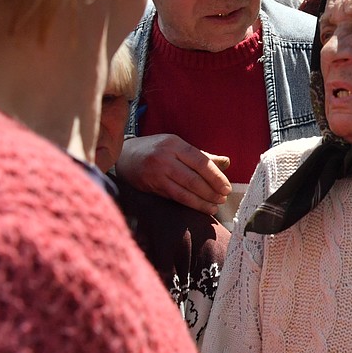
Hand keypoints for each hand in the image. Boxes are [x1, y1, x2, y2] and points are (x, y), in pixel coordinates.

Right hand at [115, 134, 231, 213]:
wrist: (124, 155)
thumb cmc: (157, 149)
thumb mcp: (177, 145)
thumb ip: (202, 155)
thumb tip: (227, 162)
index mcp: (175, 145)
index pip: (201, 162)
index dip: (216, 176)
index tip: (226, 187)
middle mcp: (165, 158)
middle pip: (194, 179)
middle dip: (211, 191)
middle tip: (223, 198)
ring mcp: (157, 174)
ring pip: (184, 191)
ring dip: (202, 201)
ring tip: (215, 206)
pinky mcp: (151, 187)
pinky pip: (175, 197)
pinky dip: (190, 204)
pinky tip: (201, 207)